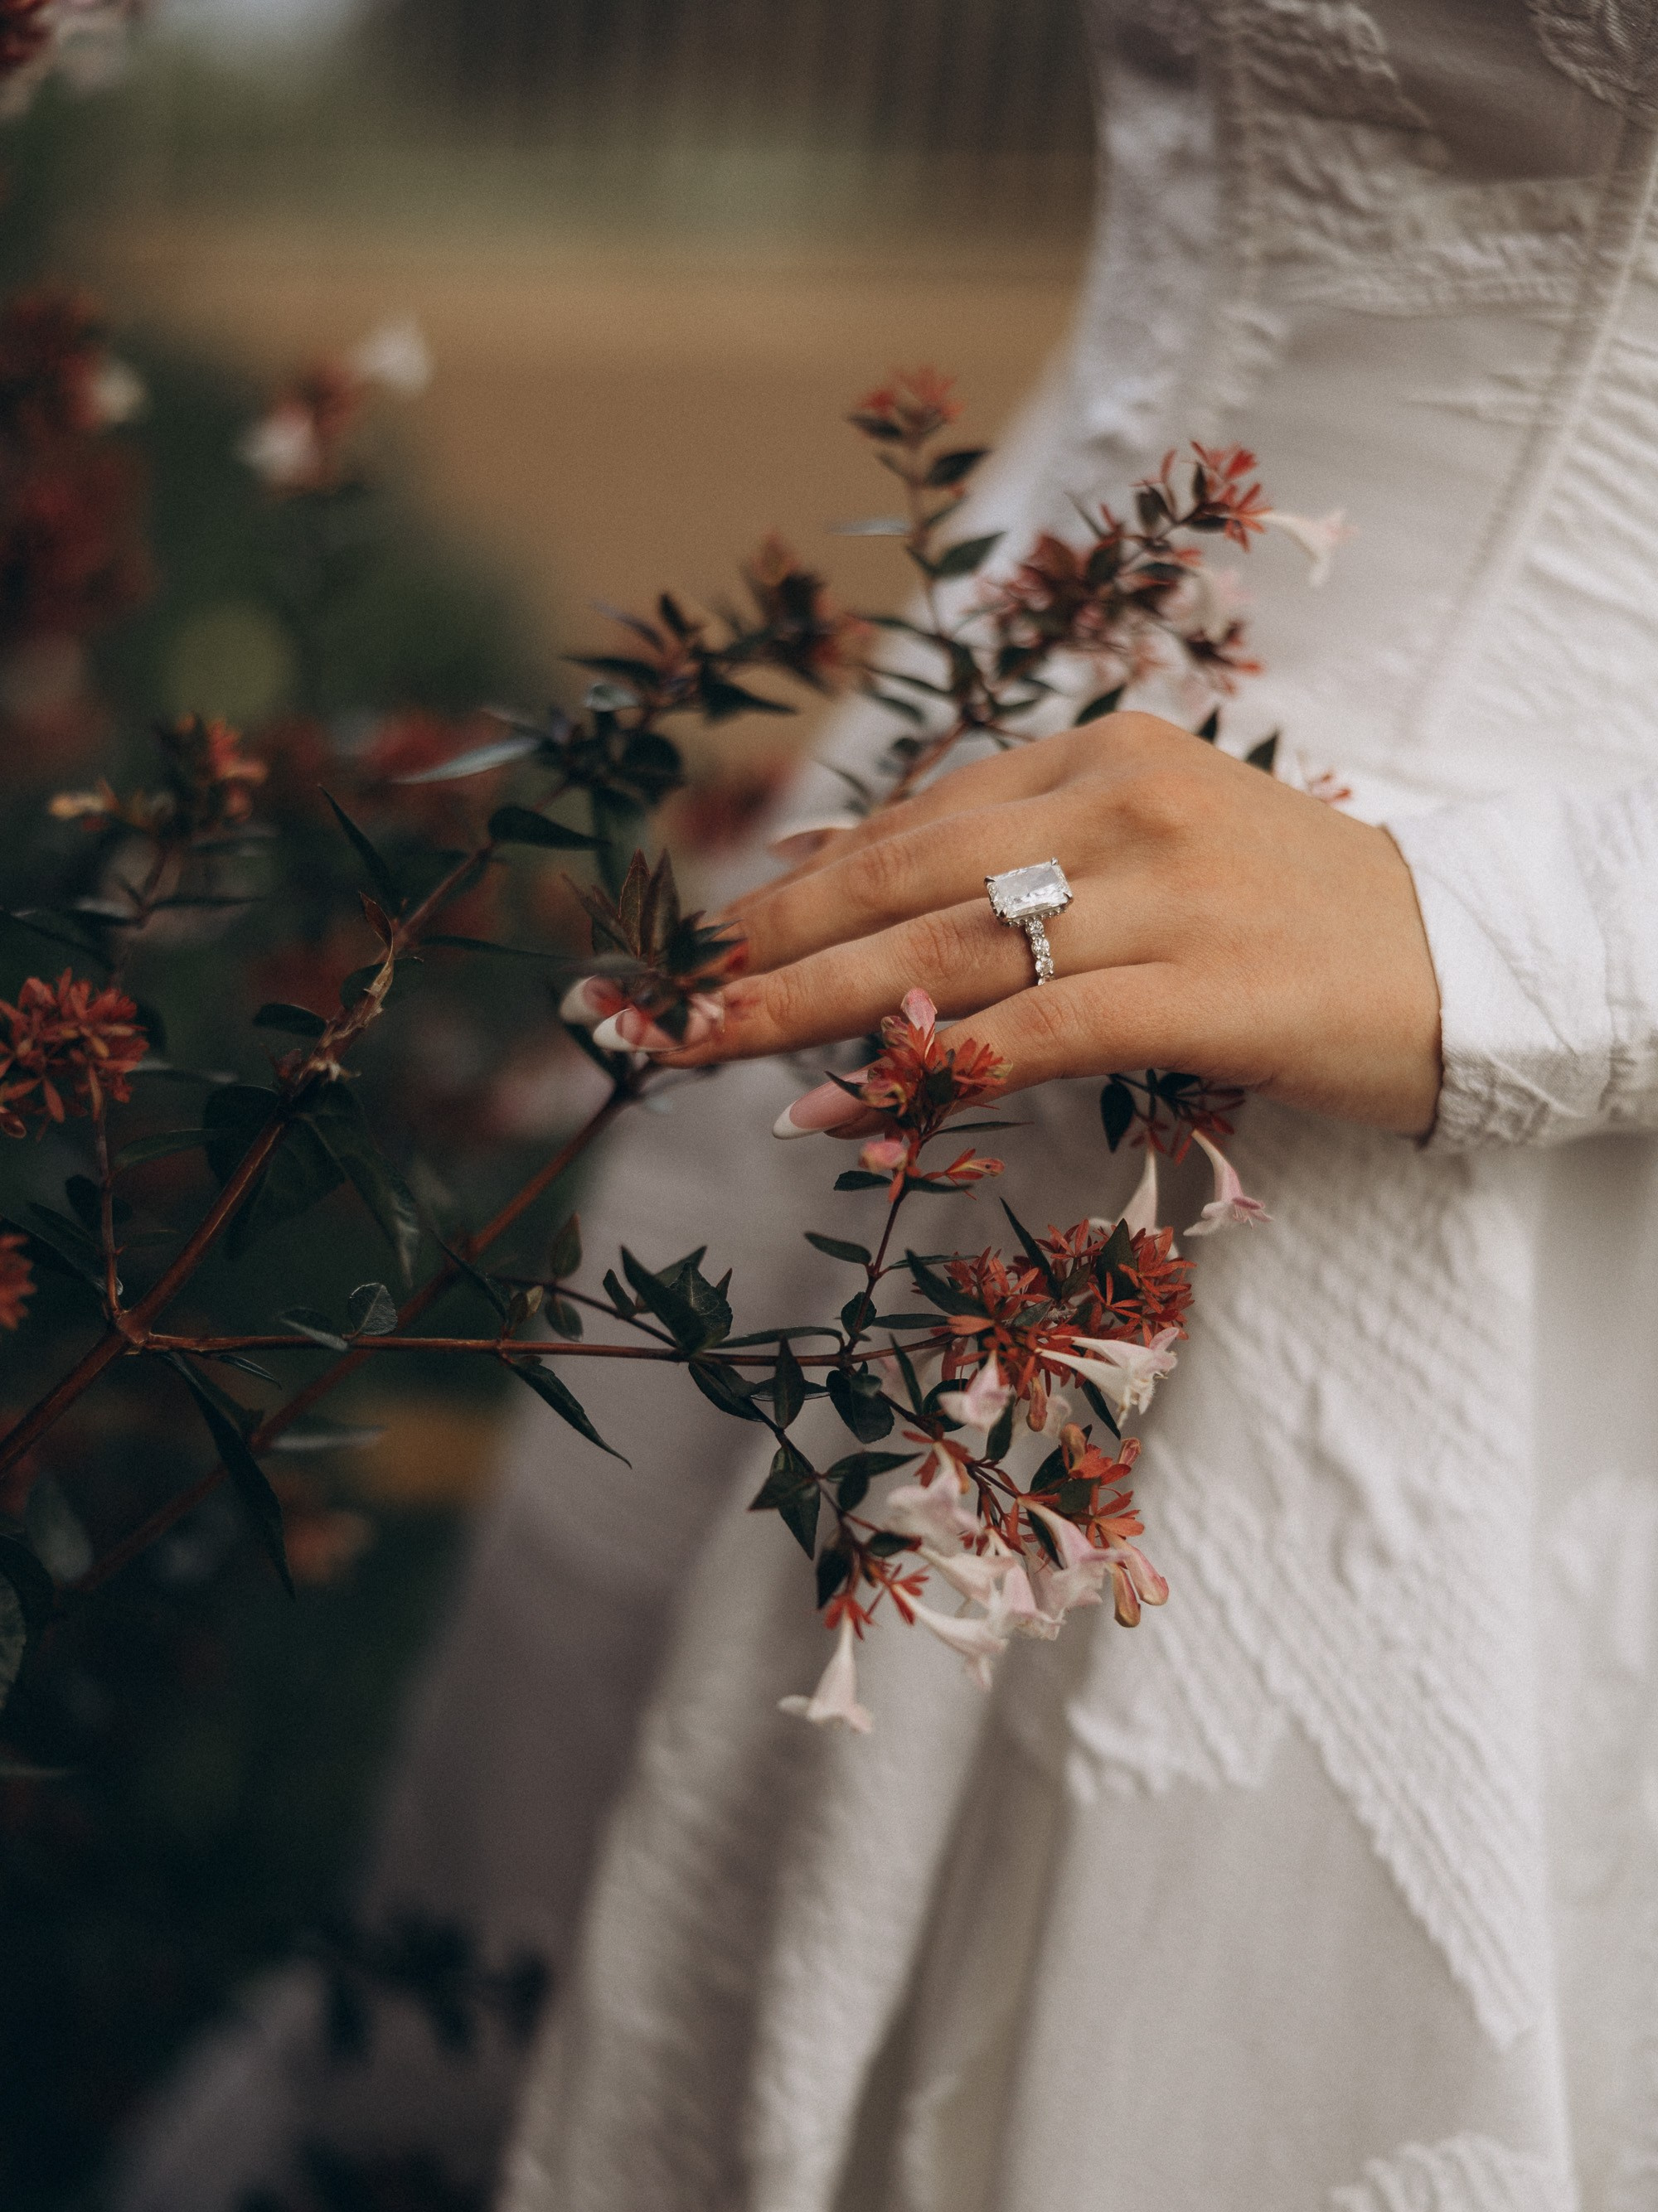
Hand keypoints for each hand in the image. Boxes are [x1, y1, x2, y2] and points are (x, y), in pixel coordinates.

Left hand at [599, 713, 1442, 1137]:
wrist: (1475, 956)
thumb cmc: (1302, 916)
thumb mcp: (1159, 849)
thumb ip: (1027, 858)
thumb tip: (859, 893)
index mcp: (1103, 753)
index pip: (916, 818)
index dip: (801, 885)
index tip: (707, 943)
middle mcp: (1121, 801)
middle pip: (904, 875)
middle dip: (769, 944)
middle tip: (662, 1006)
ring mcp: (1164, 890)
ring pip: (946, 948)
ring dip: (812, 1008)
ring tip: (709, 1051)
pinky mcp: (1202, 987)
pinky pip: (1033, 1028)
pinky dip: (931, 1066)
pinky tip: (850, 1107)